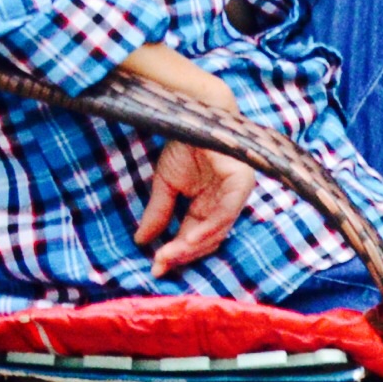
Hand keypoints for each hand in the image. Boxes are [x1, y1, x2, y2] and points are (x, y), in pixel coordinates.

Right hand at [134, 139, 253, 272]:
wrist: (193, 113)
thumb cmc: (185, 144)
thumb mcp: (165, 184)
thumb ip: (158, 212)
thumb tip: (141, 241)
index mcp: (212, 204)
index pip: (195, 236)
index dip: (176, 253)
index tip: (154, 267)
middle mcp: (227, 202)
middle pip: (208, 239)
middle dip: (183, 254)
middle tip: (159, 264)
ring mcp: (237, 193)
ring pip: (218, 230)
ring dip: (193, 246)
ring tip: (169, 256)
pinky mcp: (242, 181)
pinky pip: (227, 212)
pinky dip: (209, 228)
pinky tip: (189, 240)